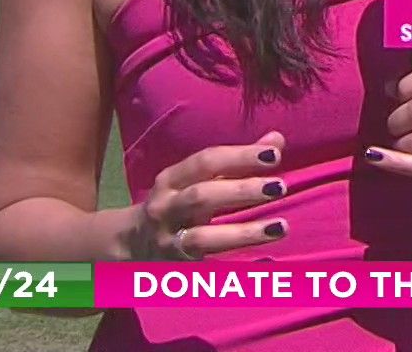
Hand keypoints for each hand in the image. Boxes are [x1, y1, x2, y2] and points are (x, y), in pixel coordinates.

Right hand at [120, 131, 289, 259]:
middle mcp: (165, 209)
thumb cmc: (177, 201)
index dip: (240, 156)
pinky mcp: (176, 270)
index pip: (206, 162)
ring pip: (202, 239)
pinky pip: (206, 271)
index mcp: (171, 180)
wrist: (131, 244)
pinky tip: (264, 264)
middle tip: (280, 187)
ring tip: (279, 227)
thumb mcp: (197, 178)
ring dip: (243, 233)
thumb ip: (238, 160)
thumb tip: (277, 139)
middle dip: (242, 191)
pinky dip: (233, 270)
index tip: (275, 155)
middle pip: (201, 197)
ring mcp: (169, 242)